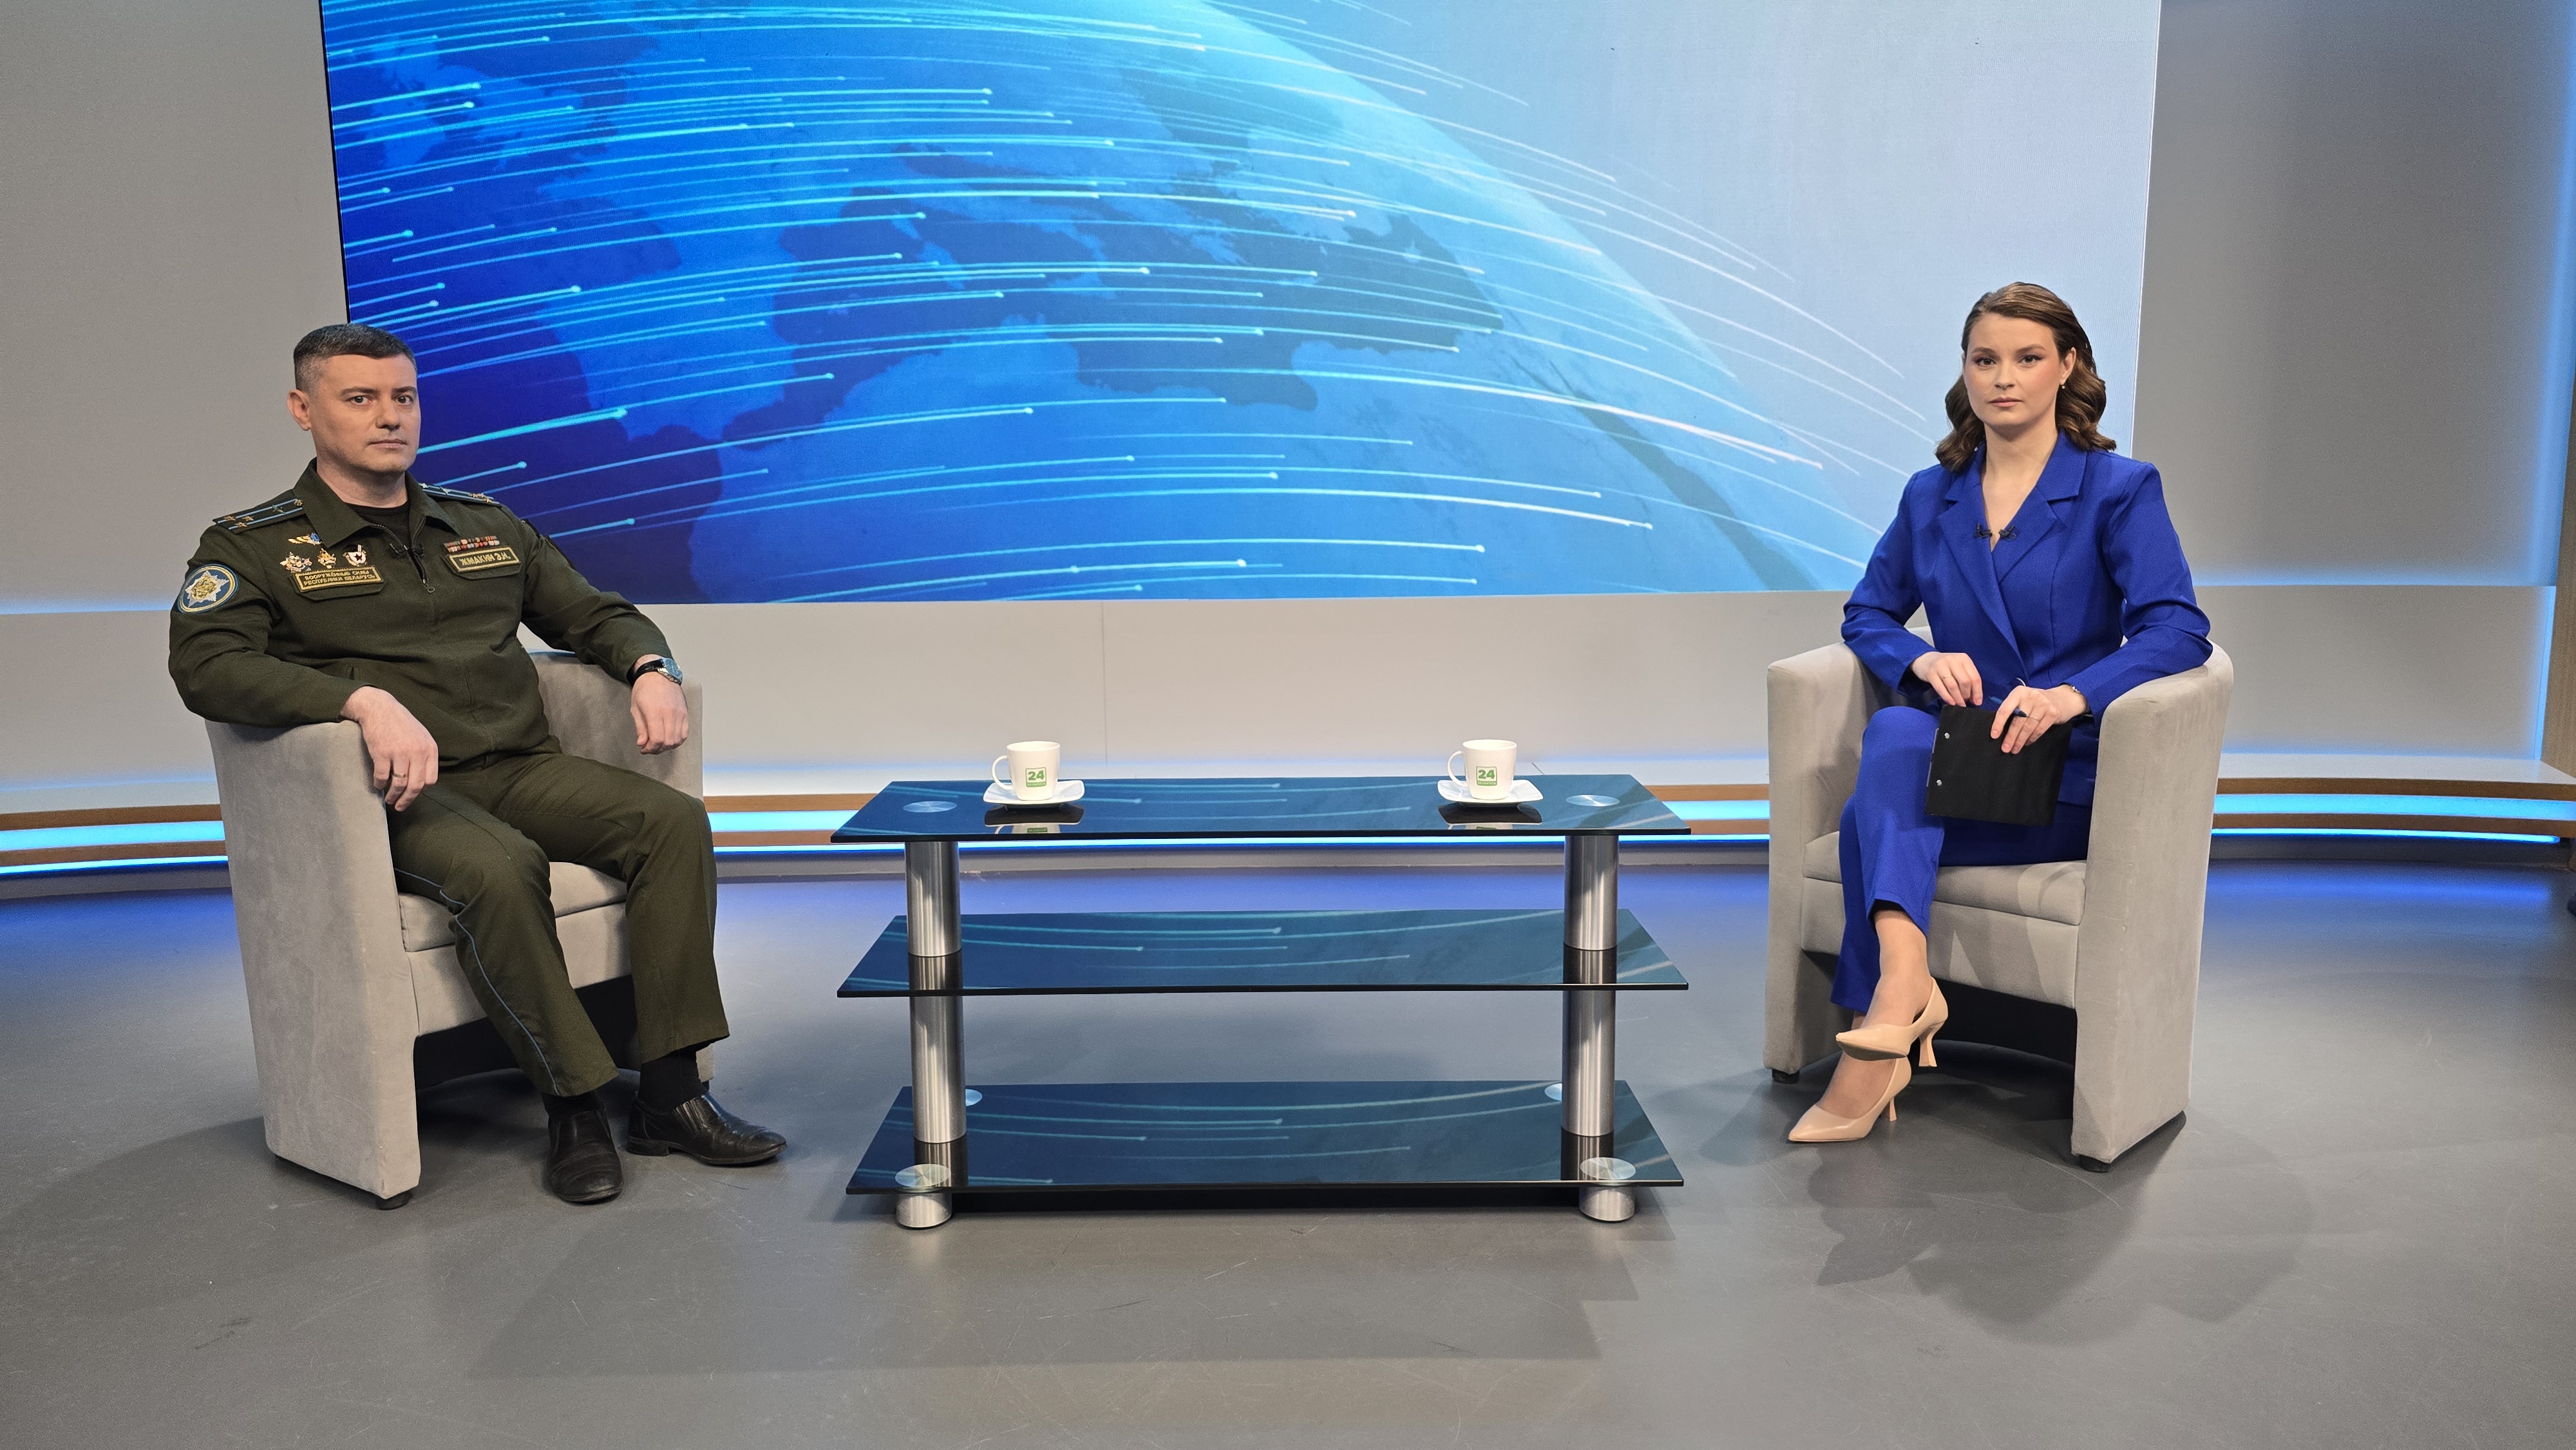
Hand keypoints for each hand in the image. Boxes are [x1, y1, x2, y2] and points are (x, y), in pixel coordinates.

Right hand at [341, 686, 438, 809]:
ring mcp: (400, 753)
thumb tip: (423, 779)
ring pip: (399, 784)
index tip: (413, 795)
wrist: (379, 707)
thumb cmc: (400, 723)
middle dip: (407, 800)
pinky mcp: (382, 753)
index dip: (421, 790)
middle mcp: (417, 752)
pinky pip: (381, 776)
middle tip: (400, 806)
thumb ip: (424, 755)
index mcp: (429, 749)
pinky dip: (378, 784)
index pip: (431, 779)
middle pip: (416, 786)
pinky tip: (377, 785)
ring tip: (389, 800)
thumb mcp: (420, 736)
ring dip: (393, 796)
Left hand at [631, 667, 688, 754]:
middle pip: (668, 741)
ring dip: (668, 746)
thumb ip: (640, 728)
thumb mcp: (635, 709)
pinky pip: (685, 733)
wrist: (657, 674)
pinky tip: (669, 738)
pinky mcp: (685, 713)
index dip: (650, 748)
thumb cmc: (644, 690)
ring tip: (659, 744)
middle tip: (650, 748)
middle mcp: (670, 713)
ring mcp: (679, 713)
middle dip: (658, 749)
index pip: (657, 739)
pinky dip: (677, 740)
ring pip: (678, 739)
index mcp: (655, 712)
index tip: (644, 749)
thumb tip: (642, 743)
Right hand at [1908, 651, 1982, 707]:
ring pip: (1953, 685)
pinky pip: (1940, 688)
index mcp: (1963, 659)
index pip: (1975, 677)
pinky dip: (1947, 697)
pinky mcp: (1931, 673)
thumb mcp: (1959, 667)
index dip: (1977, 692)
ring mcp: (1941, 666)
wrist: (1926, 660)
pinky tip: (1951, 703)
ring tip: (1959, 704)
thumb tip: (1975, 698)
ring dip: (1957, 698)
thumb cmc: (1946, 667)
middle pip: (1965, 681)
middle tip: (1965, 701)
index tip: (1977, 702)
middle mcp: (1953, 660)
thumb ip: (1968, 679)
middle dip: (1966, 695)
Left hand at [1989, 683, 2088, 753]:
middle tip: (2005, 748)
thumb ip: (2013, 709)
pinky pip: (2039, 729)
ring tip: (2015, 749)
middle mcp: (2031, 696)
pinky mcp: (2053, 713)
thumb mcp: (2023, 699)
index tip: (1994, 735)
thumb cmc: (2036, 701)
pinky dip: (2032, 738)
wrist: (2062, 698)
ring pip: (2028, 727)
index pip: (2005, 709)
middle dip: (2010, 736)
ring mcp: (2043, 704)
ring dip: (2020, 740)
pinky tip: (2027, 743)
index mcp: (2019, 692)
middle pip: (2017, 720)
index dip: (1998, 723)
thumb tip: (1999, 728)